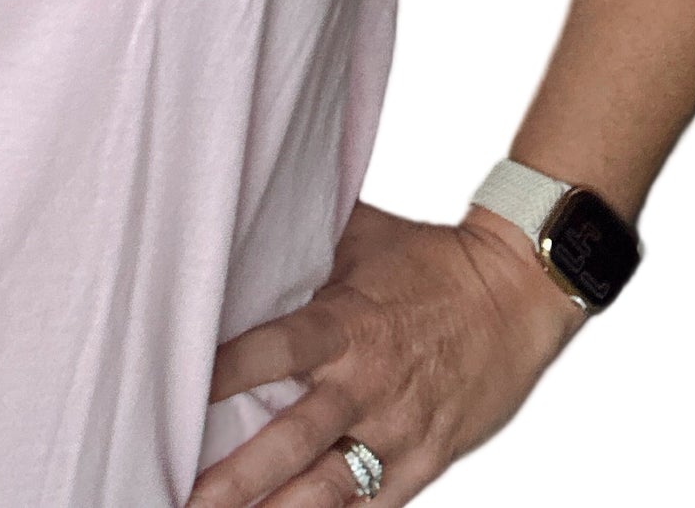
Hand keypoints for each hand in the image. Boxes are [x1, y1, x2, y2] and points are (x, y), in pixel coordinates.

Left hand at [184, 198, 587, 506]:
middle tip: (183, 497)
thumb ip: (303, 241)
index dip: (227, 371)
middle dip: (235, 477)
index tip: (177, 391)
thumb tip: (240, 214)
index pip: (276, 350)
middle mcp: (368, 384)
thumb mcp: (361, 236)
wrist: (517, 293)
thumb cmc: (429, 259)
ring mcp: (397, 431)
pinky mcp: (424, 461)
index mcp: (348, 322)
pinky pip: (374, 507)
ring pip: (328, 490)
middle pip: (292, 439)